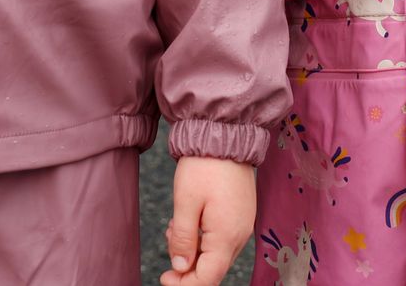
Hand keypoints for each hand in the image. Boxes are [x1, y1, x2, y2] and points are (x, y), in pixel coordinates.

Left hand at [160, 156, 253, 285]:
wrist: (225, 134)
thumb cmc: (204, 166)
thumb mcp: (185, 202)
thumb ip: (183, 239)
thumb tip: (180, 267)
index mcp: (226, 236)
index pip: (208, 278)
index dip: (185, 285)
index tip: (164, 278)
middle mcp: (239, 235)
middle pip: (212, 268)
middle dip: (186, 263)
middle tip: (169, 237)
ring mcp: (242, 225)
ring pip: (215, 253)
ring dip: (192, 247)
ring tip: (176, 223)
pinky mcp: (240, 215)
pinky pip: (220, 238)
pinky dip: (201, 236)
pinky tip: (189, 217)